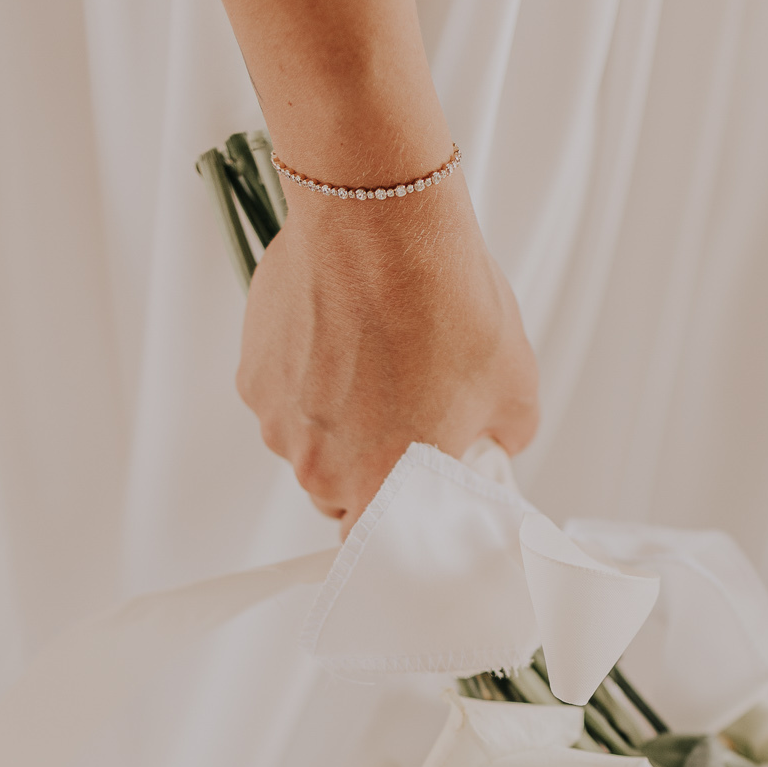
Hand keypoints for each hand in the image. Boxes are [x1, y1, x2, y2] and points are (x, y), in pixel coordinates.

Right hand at [237, 170, 538, 533]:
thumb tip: (496, 443)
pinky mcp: (254, 371)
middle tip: (404, 411)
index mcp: (377, 488)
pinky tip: (341, 332)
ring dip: (334, 416)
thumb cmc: (446, 303)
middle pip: (337, 491)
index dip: (390, 524)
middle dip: (368, 462)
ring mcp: (278, 419)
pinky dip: (305, 373)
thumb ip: (503, 439)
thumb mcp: (513, 388)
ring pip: (307, 440)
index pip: (371, 544)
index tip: (405, 502)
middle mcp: (317, 467)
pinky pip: (282, 392)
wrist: (382, 222)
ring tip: (374, 359)